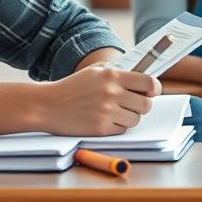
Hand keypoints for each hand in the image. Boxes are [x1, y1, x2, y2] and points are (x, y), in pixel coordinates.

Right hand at [41, 65, 159, 135]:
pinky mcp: (100, 128)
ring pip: (135, 119)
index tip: (152, 92)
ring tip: (114, 111)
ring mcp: (106, 112)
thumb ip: (118, 72)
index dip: (154, 88)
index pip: (148, 82)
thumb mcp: (94, 71)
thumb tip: (143, 79)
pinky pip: (122, 130)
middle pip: (146, 104)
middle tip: (132, 104)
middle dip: (142, 105)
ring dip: (128, 117)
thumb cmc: (73, 87)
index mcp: (112, 75)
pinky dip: (116, 126)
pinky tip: (104, 119)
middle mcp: (111, 92)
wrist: (47, 105)